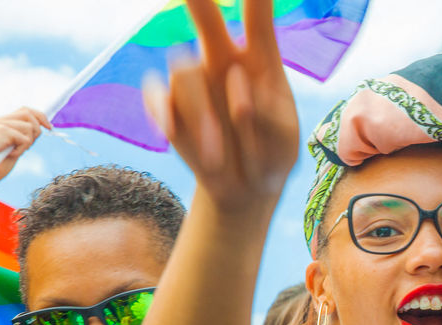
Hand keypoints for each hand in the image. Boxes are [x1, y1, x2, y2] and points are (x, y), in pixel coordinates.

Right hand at [0, 107, 50, 183]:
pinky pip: (25, 139)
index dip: (39, 116)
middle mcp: (0, 120)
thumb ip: (21, 137)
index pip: (24, 110)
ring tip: (15, 151)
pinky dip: (21, 150)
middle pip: (28, 113)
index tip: (49, 127)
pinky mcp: (2, 130)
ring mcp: (0, 123)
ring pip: (29, 127)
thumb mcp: (11, 148)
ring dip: (27, 143)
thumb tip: (38, 130)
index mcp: (2, 122)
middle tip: (29, 144)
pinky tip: (10, 154)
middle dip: (37, 129)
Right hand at [143, 0, 298, 212]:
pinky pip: (157, 95)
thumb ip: (268, 116)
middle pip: (205, 16)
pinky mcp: (170, 104)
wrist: (246, 189)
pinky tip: (170, 132)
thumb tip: (235, 81)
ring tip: (216, 157)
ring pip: (184, 71)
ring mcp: (195, 79)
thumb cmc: (272, 156)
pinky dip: (162, 112)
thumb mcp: (284, 142)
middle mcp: (224, 59)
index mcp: (261, 60)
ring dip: (200, 115)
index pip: (257, 13)